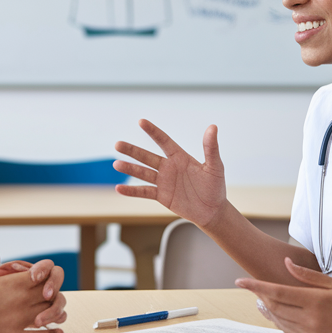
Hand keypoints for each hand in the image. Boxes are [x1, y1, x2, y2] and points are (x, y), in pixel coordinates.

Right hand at [0, 243, 67, 332]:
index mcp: (12, 284)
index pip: (44, 272)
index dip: (47, 270)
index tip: (43, 274)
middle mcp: (20, 301)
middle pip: (52, 292)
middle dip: (54, 290)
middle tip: (51, 292)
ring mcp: (19, 320)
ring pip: (51, 313)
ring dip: (56, 311)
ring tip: (55, 312)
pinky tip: (56, 331)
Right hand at [113, 119, 228, 227]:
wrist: (212, 211)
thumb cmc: (215, 187)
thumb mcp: (215, 167)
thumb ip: (211, 148)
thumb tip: (213, 127)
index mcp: (180, 157)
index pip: (164, 141)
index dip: (153, 132)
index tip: (141, 122)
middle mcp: (169, 168)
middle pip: (147, 156)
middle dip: (132, 150)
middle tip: (117, 144)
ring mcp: (164, 182)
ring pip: (143, 173)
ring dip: (129, 169)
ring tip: (116, 164)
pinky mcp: (162, 196)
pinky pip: (144, 192)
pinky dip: (131, 191)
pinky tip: (119, 188)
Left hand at [237, 258, 331, 332]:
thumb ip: (307, 275)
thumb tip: (286, 263)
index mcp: (316, 302)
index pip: (277, 292)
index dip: (256, 286)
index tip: (240, 281)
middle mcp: (311, 320)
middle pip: (274, 307)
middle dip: (260, 296)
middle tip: (253, 287)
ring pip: (278, 320)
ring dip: (267, 309)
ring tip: (261, 298)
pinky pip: (287, 331)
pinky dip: (278, 320)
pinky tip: (276, 312)